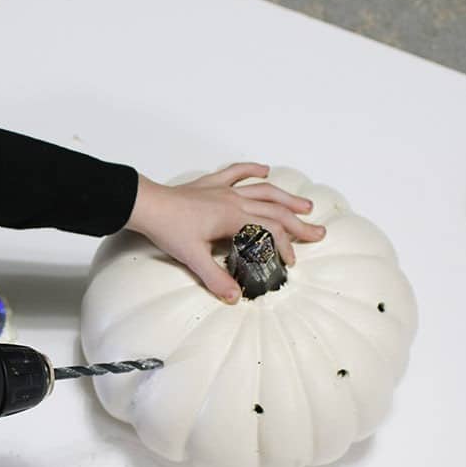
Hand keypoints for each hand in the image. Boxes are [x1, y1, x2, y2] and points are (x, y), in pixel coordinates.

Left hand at [125, 163, 325, 302]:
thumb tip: (234, 297)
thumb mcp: (192, 257)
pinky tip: (265, 169)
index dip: (284, 245)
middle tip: (318, 233)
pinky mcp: (210, 184)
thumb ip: (215, 278)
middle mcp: (233, 200)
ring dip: (285, 198)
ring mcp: (223, 190)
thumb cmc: (168, 227)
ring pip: (262, 190)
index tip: (291, 261)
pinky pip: (236, 172)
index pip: (268, 230)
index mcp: (232, 217)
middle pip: (274, 210)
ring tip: (305, 206)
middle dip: (298, 223)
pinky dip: (252, 169)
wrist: (147, 205)